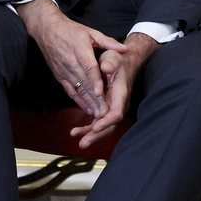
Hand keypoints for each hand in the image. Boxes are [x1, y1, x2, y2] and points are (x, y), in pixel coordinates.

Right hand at [16, 0, 127, 117]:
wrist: (46, 29)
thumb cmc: (70, 30)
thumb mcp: (90, 32)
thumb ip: (108, 42)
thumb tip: (125, 49)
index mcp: (79, 50)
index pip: (88, 68)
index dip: (95, 81)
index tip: (101, 93)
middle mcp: (70, 62)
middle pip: (84, 82)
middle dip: (94, 98)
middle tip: (105, 111)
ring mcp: (63, 70)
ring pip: (77, 88)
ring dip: (88, 102)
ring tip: (98, 114)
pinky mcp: (59, 75)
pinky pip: (69, 89)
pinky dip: (78, 100)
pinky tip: (86, 108)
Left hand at [71, 33, 156, 148]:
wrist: (122, 61)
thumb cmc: (116, 60)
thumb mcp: (113, 58)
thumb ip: (110, 63)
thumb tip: (105, 68)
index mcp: (120, 94)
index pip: (116, 112)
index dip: (106, 121)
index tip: (95, 127)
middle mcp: (118, 104)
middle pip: (109, 124)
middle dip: (97, 134)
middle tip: (83, 142)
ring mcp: (112, 107)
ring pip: (104, 126)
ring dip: (91, 134)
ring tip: (78, 140)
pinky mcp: (106, 108)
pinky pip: (98, 121)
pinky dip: (89, 128)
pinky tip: (77, 131)